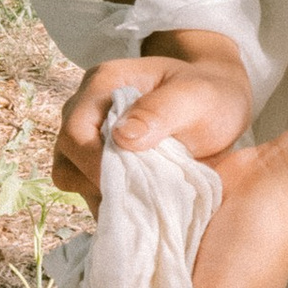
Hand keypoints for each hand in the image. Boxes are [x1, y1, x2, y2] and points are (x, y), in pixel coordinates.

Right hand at [52, 35, 250, 210]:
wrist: (221, 103)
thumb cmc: (210, 95)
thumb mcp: (197, 98)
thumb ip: (162, 111)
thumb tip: (123, 137)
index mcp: (104, 83)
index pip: (76, 132)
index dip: (94, 165)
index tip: (128, 187)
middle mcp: (88, 108)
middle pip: (67, 158)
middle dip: (98, 184)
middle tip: (140, 198)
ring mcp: (91, 134)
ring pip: (73, 176)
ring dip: (103, 195)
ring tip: (143, 202)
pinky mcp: (100, 158)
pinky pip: (90, 186)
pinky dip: (113, 200)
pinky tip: (142, 203)